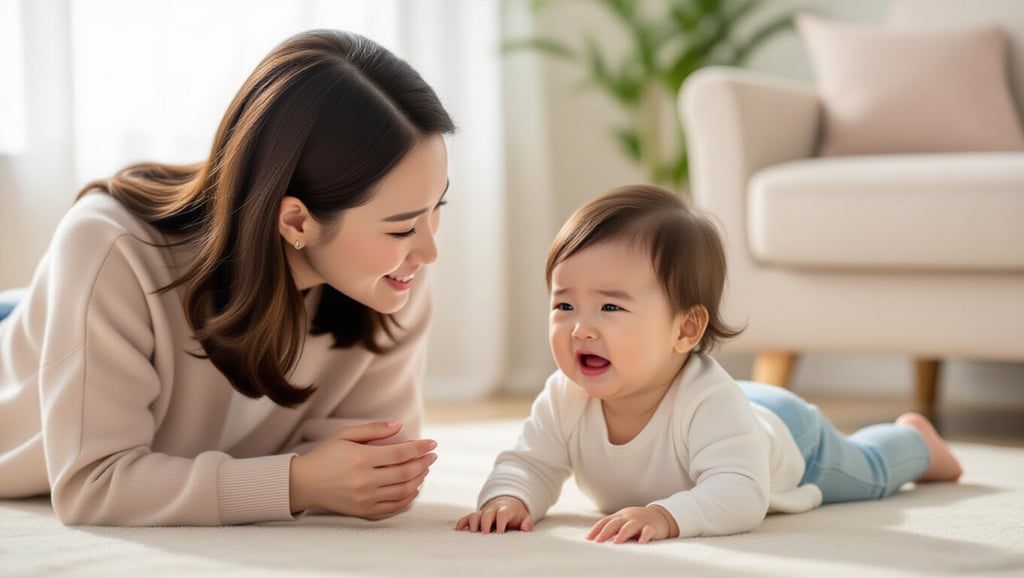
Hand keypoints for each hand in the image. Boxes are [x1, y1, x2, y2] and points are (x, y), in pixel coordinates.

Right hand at [289, 420, 436, 518]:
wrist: (304, 483)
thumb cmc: (326, 455)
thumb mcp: (345, 435)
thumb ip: (374, 429)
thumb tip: (399, 424)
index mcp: (360, 458)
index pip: (400, 453)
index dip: (420, 448)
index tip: (432, 443)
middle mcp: (364, 480)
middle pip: (405, 472)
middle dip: (424, 463)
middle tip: (432, 456)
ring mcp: (364, 498)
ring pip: (403, 491)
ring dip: (419, 479)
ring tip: (425, 469)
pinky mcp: (363, 511)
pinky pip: (393, 507)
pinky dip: (408, 498)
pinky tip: (414, 488)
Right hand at [455, 495, 533, 533]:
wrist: (507, 504)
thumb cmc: (516, 516)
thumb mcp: (524, 517)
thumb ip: (527, 523)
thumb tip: (526, 528)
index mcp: (506, 510)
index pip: (502, 514)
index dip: (501, 522)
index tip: (499, 533)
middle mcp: (493, 510)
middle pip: (487, 514)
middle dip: (485, 523)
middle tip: (484, 534)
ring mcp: (483, 513)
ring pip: (475, 515)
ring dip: (472, 523)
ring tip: (472, 532)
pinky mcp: (476, 516)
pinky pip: (466, 518)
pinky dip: (462, 523)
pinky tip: (458, 530)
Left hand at [586, 505, 679, 543]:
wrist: (659, 516)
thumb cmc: (637, 521)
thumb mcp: (623, 522)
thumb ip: (612, 528)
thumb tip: (596, 538)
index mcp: (620, 517)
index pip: (605, 522)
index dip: (596, 529)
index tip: (588, 538)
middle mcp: (628, 518)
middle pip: (615, 523)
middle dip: (605, 532)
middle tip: (598, 541)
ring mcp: (640, 521)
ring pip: (630, 526)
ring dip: (622, 534)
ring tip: (616, 542)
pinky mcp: (652, 527)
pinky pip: (648, 531)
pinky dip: (644, 535)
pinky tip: (641, 541)